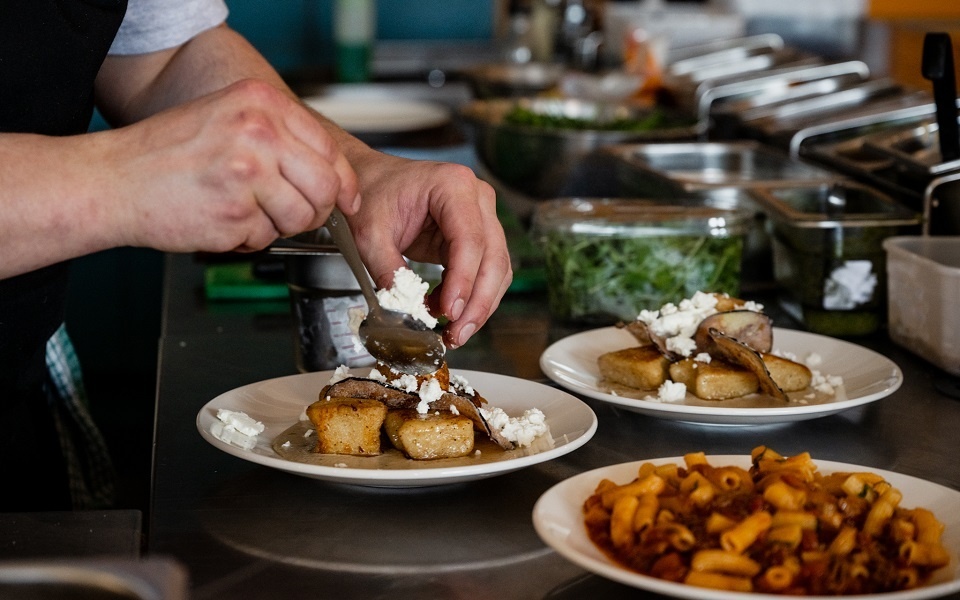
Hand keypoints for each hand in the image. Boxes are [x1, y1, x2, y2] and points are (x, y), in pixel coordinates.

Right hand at [109, 79, 358, 252]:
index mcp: (260, 103)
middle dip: (316, 211)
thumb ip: (280, 138)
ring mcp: (248, 174)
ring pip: (301, 218)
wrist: (114, 180)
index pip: (330, 150)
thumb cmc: (167, 154)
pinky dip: (248, 239)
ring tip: (244, 212)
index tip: (344, 201)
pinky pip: (266, 238)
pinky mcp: (235, 213)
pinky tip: (221, 220)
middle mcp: (259, 133)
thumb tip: (333, 175)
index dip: (343, 184)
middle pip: (325, 188)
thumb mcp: (228, 119)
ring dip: (278, 226)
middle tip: (292, 214)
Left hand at [344, 152, 512, 348]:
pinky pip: (486, 272)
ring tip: (453, 331)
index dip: (464, 281)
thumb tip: (406, 309)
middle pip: (493, 258)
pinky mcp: (477, 236)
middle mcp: (477, 199)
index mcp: (453, 186)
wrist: (373, 181)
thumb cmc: (372, 194)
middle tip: (457, 333)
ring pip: (497, 269)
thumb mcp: (370, 233)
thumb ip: (387, 270)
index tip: (449, 312)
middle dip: (477, 302)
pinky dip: (472, 297)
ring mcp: (481, 217)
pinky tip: (448, 313)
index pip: (470, 240)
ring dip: (479, 305)